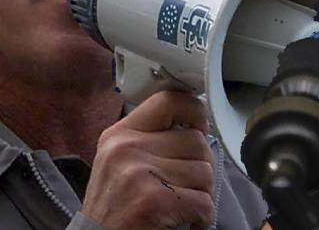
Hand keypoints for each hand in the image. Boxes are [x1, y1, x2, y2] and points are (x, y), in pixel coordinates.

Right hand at [81, 91, 214, 229]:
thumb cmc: (114, 208)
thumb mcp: (119, 161)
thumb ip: (149, 138)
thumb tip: (195, 125)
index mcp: (120, 134)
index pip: (169, 100)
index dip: (194, 111)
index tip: (200, 127)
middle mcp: (127, 148)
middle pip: (196, 141)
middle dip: (201, 167)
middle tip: (189, 185)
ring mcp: (139, 173)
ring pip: (204, 171)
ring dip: (202, 193)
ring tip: (184, 203)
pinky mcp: (154, 201)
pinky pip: (203, 201)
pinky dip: (203, 216)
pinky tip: (188, 221)